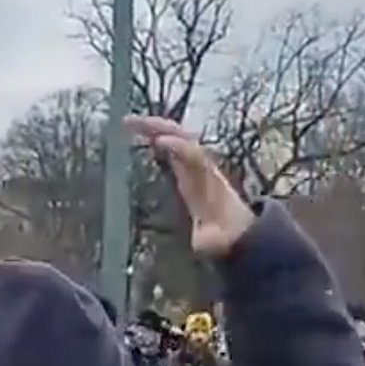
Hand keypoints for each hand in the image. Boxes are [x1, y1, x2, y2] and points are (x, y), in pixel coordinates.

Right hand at [125, 117, 253, 257]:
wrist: (237, 228)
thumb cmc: (223, 234)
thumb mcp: (216, 240)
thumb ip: (210, 240)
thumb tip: (203, 243)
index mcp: (207, 182)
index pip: (193, 156)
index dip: (178, 147)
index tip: (158, 141)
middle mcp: (202, 167)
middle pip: (182, 137)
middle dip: (159, 127)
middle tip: (131, 122)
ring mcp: (194, 165)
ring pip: (176, 137)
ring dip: (153, 127)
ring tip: (127, 122)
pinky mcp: (187, 168)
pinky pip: (171, 145)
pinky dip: (154, 136)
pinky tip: (137, 133)